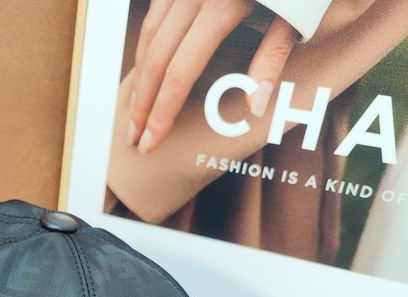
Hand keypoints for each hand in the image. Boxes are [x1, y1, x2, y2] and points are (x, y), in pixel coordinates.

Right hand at [127, 0, 299, 153]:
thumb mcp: (302, 11)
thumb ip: (274, 56)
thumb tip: (255, 106)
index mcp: (223, 6)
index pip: (180, 73)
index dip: (162, 112)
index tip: (151, 142)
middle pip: (156, 58)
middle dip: (142, 103)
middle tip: (134, 137)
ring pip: (149, 35)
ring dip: (139, 77)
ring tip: (135, 110)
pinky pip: (156, 14)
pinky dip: (147, 46)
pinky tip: (146, 70)